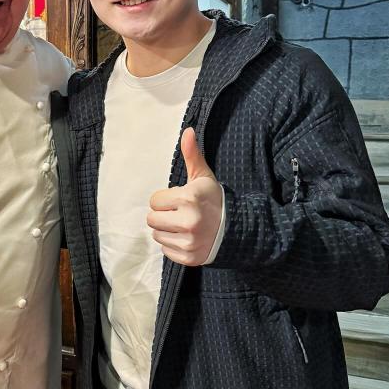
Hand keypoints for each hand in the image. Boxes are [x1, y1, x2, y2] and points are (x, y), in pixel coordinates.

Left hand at [147, 127, 222, 265]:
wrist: (236, 229)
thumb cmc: (214, 200)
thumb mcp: (203, 176)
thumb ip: (192, 154)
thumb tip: (187, 130)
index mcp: (189, 198)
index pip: (154, 201)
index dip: (165, 199)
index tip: (179, 200)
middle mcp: (189, 221)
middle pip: (152, 219)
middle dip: (163, 215)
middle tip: (179, 213)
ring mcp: (189, 242)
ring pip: (157, 235)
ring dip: (166, 230)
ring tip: (183, 225)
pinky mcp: (189, 258)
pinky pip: (165, 250)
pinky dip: (172, 245)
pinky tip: (186, 237)